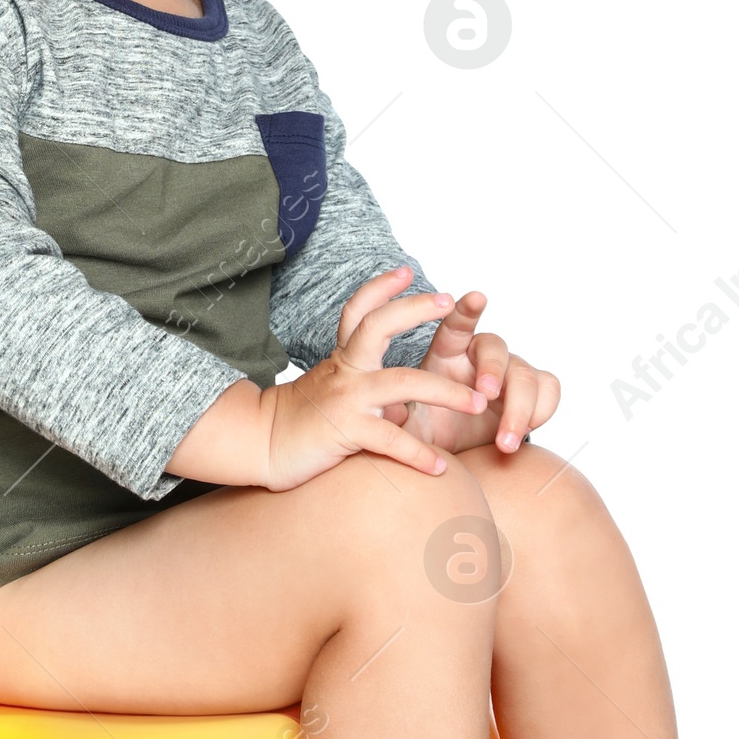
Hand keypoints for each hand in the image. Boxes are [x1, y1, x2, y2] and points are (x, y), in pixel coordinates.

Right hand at [256, 269, 490, 490]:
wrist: (259, 445)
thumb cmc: (298, 421)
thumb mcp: (329, 391)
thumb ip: (362, 390)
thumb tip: (400, 406)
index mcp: (342, 359)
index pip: (359, 312)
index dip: (380, 288)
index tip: (404, 271)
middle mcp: (345, 371)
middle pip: (380, 327)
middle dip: (416, 310)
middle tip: (449, 302)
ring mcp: (347, 399)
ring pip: (403, 383)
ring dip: (447, 392)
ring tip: (478, 402)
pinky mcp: (346, 431)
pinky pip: (391, 440)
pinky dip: (419, 454)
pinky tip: (440, 467)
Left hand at [384, 281, 560, 455]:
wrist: (456, 450)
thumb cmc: (430, 427)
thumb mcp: (409, 424)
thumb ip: (398, 416)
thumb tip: (388, 411)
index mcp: (447, 352)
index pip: (456, 325)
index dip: (466, 311)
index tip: (475, 298)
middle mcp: (480, 355)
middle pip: (495, 347)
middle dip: (492, 369)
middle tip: (486, 394)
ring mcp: (509, 370)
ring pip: (525, 373)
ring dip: (519, 407)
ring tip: (504, 442)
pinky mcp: (532, 390)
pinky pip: (548, 389)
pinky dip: (541, 411)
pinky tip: (520, 435)